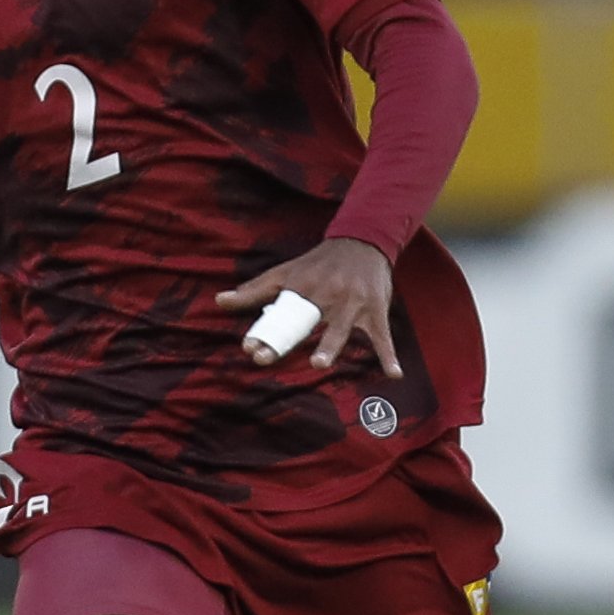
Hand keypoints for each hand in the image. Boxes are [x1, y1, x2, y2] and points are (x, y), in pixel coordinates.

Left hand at [216, 235, 399, 376]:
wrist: (363, 240)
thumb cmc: (321, 262)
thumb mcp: (286, 271)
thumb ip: (254, 289)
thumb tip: (219, 301)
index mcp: (302, 287)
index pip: (279, 313)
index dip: (264, 332)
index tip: (249, 347)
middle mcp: (325, 295)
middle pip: (303, 323)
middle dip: (286, 340)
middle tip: (267, 358)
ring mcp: (352, 304)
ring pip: (340, 328)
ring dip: (329, 345)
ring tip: (318, 364)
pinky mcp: (375, 310)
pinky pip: (382, 336)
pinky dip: (389, 355)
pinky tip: (393, 374)